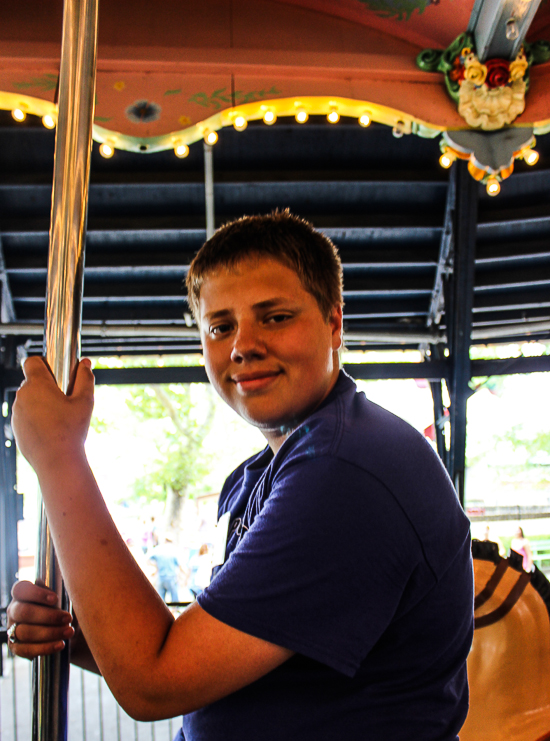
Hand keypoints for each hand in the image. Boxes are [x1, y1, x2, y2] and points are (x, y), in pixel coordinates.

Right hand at [6, 581, 73, 658]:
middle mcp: (13, 610)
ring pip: (25, 632)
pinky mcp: (15, 646)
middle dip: (48, 616)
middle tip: (68, 618)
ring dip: (50, 633)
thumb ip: (52, 592)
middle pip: (24, 612)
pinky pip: (26, 649)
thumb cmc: (56, 607)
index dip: (36, 593)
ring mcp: (12, 629)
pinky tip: (60, 644)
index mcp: (21, 594)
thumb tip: (45, 586)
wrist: (59, 629)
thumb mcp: (57, 597)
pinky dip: (45, 647)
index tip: (55, 599)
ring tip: (69, 632)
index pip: (21, 589)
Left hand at [12, 357, 93, 474]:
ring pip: (29, 399)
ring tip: (60, 416)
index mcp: (37, 385)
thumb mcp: (85, 401)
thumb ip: (85, 378)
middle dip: (47, 385)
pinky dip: (37, 418)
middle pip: (32, 381)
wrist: (57, 461)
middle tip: (65, 398)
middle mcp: (22, 396)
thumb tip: (85, 363)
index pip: (31, 361)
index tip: (57, 372)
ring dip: (41, 402)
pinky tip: (52, 429)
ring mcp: (17, 413)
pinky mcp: (16, 428)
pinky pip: (26, 416)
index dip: (44, 363)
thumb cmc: (71, 430)